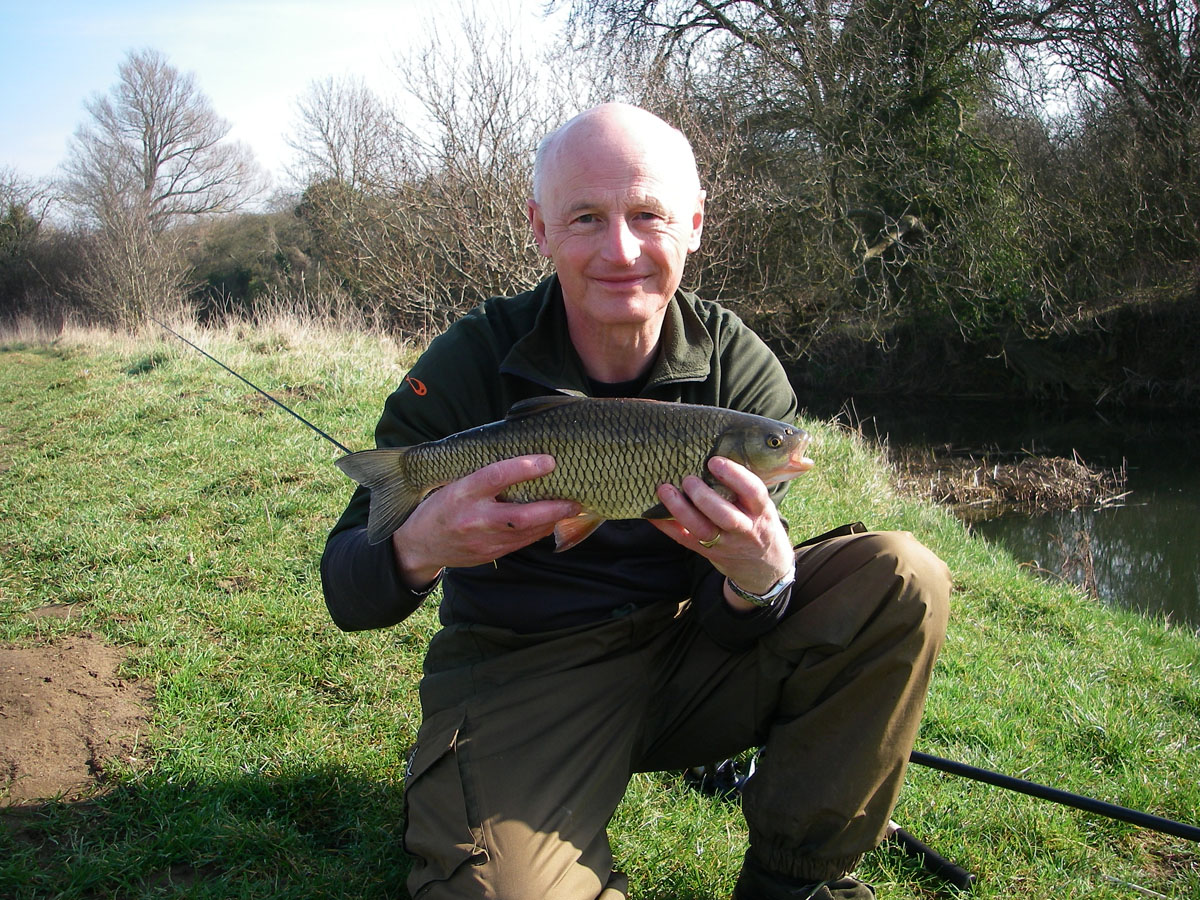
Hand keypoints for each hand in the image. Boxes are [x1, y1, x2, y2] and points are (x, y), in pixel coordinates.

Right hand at [389, 454, 579, 589]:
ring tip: (573, 507)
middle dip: (551, 509)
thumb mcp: (454, 482)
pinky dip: (541, 530)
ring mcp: (483, 541)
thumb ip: (484, 473)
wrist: (420, 545)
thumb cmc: (441, 505)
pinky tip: (554, 520)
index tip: (548, 460)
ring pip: (526, 533)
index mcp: (461, 492)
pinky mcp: (491, 554)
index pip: (494, 476)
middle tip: (574, 499)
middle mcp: (473, 518)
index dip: (523, 468)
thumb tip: (523, 454)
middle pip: (518, 517)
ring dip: (552, 520)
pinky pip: (522, 542)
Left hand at [649, 456, 794, 609]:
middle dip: (704, 497)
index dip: (735, 476)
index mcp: (761, 511)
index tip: (714, 461)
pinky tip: (652, 512)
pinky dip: (666, 526)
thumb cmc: (757, 522)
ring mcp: (725, 544)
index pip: (753, 492)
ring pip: (702, 530)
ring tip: (665, 490)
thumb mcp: (761, 505)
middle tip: (688, 479)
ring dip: (681, 510)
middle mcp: (745, 529)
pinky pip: (684, 539)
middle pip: (725, 516)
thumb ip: (744, 486)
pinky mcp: (707, 552)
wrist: (762, 565)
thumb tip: (713, 453)